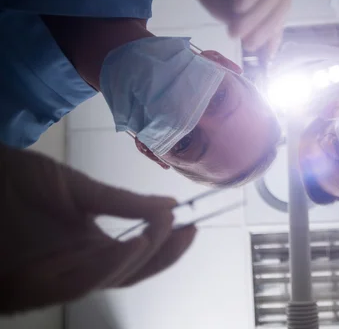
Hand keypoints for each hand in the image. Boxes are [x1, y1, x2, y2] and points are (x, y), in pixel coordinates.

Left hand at [0, 145, 195, 313]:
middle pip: (126, 274)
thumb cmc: (16, 181)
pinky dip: (108, 265)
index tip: (191, 224)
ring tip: (161, 229)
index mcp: (85, 249)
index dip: (165, 248)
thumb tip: (170, 207)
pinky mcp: (29, 286)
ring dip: (138, 257)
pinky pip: (78, 282)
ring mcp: (51, 279)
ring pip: (106, 280)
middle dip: (160, 254)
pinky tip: (131, 242)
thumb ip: (123, 201)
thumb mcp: (78, 189)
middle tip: (184, 228)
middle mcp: (73, 268)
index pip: (134, 258)